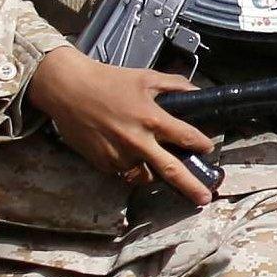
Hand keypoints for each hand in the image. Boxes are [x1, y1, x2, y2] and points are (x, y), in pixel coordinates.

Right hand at [26, 46, 215, 205]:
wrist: (69, 90)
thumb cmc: (107, 80)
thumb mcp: (145, 77)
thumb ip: (174, 85)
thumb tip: (195, 92)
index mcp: (151, 119)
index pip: (185, 137)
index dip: (200, 144)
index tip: (207, 148)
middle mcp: (137, 142)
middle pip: (171, 170)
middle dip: (191, 186)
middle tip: (204, 199)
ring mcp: (120, 156)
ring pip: (145, 175)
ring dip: (154, 172)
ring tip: (153, 161)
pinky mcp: (103, 164)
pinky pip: (124, 171)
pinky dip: (130, 165)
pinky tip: (125, 150)